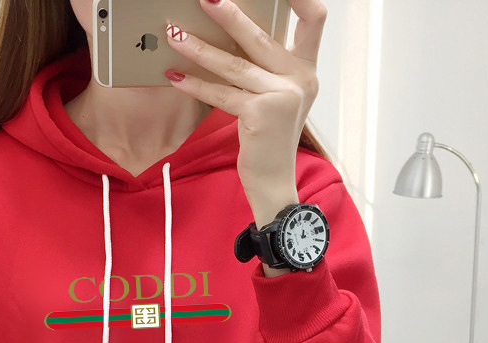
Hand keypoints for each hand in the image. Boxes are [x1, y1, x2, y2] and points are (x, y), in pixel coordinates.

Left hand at [164, 0, 325, 198]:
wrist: (273, 182)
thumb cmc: (268, 139)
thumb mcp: (276, 97)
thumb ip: (265, 67)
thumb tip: (229, 33)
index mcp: (306, 69)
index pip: (314, 18)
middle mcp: (300, 79)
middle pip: (261, 35)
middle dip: (229, 15)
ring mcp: (282, 97)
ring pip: (234, 64)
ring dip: (199, 48)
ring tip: (174, 34)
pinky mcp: (261, 115)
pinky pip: (222, 93)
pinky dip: (195, 85)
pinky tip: (176, 77)